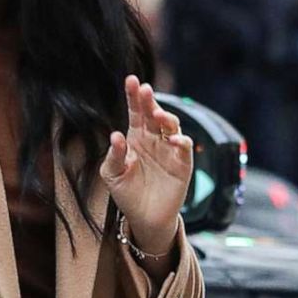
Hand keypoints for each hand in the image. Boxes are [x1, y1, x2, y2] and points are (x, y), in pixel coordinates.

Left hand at [100, 76, 193, 255]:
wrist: (144, 217)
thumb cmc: (127, 192)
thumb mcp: (112, 174)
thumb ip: (113, 156)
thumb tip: (116, 136)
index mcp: (135, 137)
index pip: (135, 112)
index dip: (133, 96)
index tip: (131, 80)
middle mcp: (153, 139)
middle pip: (153, 114)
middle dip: (149, 100)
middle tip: (144, 89)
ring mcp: (169, 150)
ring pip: (172, 127)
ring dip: (166, 118)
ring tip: (156, 115)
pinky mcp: (182, 164)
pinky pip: (184, 148)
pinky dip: (181, 141)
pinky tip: (174, 139)